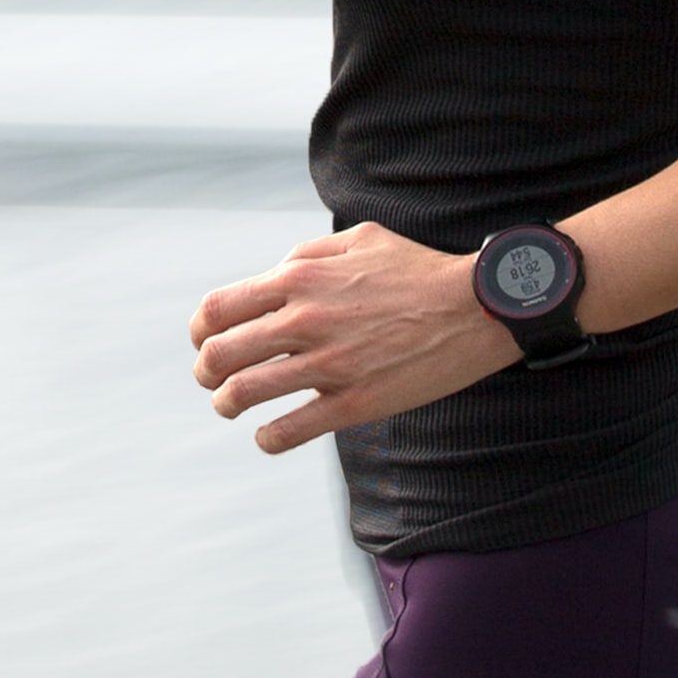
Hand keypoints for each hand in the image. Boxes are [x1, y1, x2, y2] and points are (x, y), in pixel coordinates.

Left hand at [189, 226, 516, 453]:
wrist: (476, 306)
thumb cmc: (419, 270)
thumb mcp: (358, 239)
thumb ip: (308, 255)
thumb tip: (275, 275)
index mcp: (300, 278)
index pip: (219, 309)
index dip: (201, 332)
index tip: (206, 342)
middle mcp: (305, 320)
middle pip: (220, 355)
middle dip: (206, 372)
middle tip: (213, 380)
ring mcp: (328, 364)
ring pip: (244, 394)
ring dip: (227, 405)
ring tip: (232, 407)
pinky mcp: (354, 403)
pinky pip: (288, 431)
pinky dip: (267, 438)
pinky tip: (269, 435)